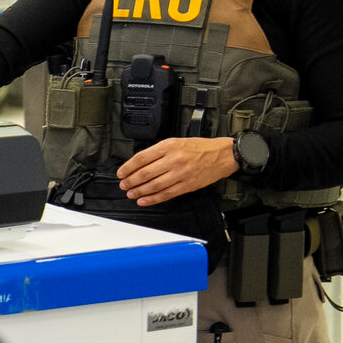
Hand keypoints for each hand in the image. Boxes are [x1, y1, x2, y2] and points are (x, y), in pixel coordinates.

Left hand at [116, 137, 238, 206]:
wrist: (222, 154)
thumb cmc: (199, 148)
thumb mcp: (176, 142)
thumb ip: (158, 152)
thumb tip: (138, 163)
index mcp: (169, 146)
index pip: (142, 158)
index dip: (128, 167)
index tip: (121, 173)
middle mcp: (174, 159)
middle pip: (145, 173)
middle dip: (131, 181)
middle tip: (124, 185)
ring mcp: (181, 173)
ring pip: (154, 185)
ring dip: (139, 191)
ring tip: (131, 193)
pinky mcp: (187, 185)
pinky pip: (166, 194)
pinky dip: (153, 199)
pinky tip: (144, 200)